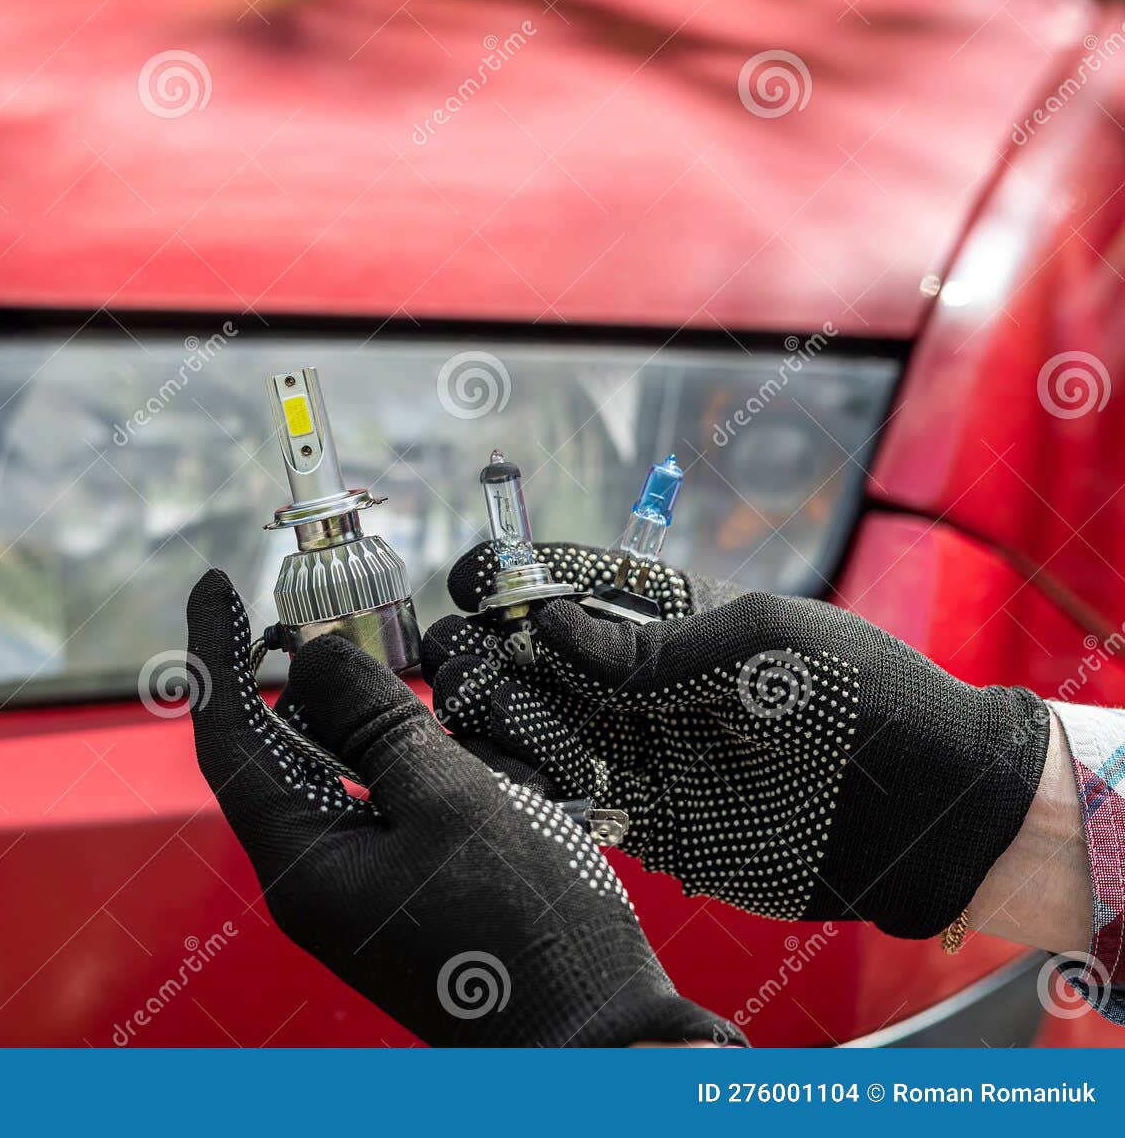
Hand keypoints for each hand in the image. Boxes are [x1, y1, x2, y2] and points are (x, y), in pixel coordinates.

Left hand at [186, 569, 739, 1046]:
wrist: (601, 1040)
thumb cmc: (526, 937)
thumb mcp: (452, 803)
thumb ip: (380, 722)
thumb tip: (319, 656)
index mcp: (302, 862)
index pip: (231, 739)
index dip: (219, 655)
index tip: (219, 588)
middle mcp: (322, 874)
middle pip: (301, 747)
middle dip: (338, 687)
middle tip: (367, 630)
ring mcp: (371, 883)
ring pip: (368, 769)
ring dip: (414, 730)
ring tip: (473, 727)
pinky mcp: (420, 885)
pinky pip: (416, 803)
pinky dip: (454, 770)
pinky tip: (512, 770)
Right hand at [422, 542, 1050, 939]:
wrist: (925, 820)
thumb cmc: (865, 703)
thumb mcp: (764, 647)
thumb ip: (651, 644)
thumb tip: (549, 622)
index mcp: (661, 615)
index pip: (557, 581)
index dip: (504, 576)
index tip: (472, 585)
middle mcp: (629, 679)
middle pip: (513, 652)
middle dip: (477, 651)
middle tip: (478, 670)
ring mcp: (625, 747)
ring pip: (514, 723)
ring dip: (492, 720)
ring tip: (524, 736)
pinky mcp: (632, 819)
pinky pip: (548, 796)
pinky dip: (521, 785)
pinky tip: (540, 784)